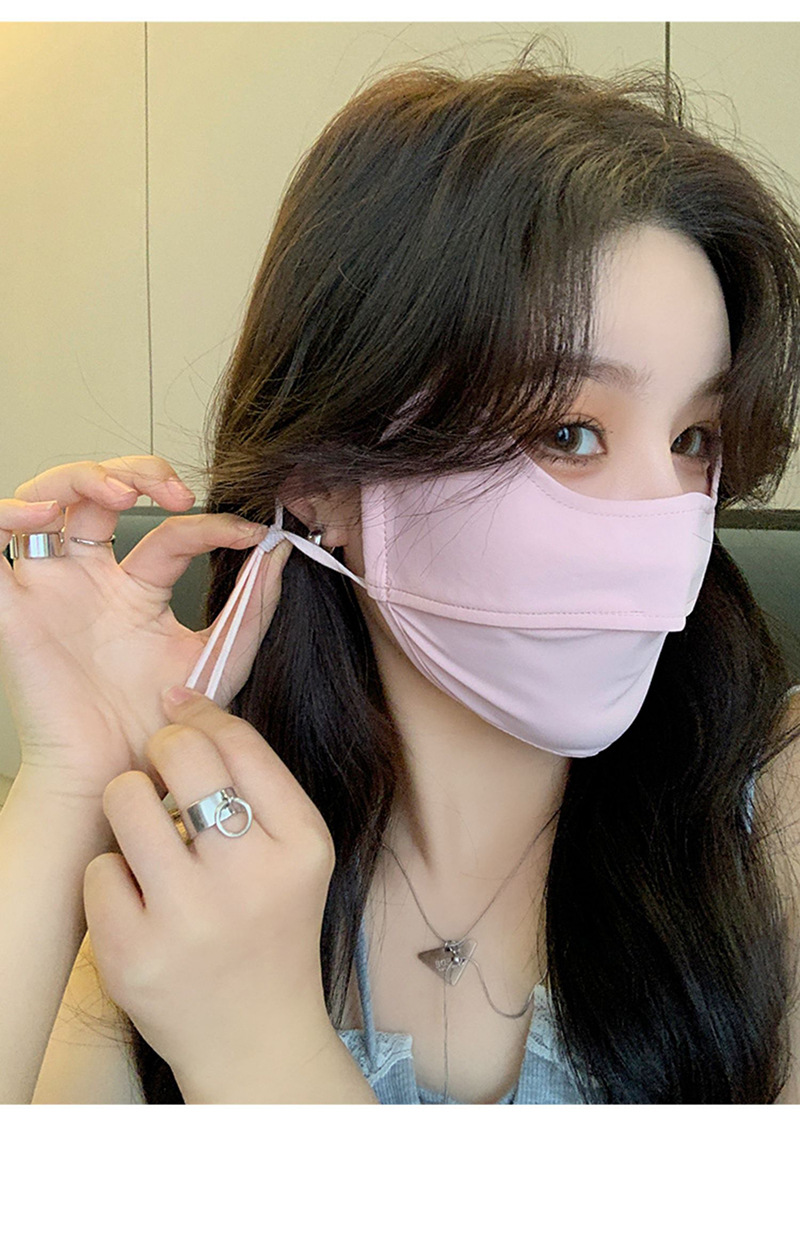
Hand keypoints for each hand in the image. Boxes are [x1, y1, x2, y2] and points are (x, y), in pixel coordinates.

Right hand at [0, 456, 291, 815]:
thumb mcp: (219, 660)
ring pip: (47, 499)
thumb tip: (280, 550)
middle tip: (177, 493)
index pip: (169, 533)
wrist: (119, 779)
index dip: (210, 523)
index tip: (249, 536)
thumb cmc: (159, 730)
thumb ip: (252, 608)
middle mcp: (91, 581)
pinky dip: (6, 514)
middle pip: (98, 493)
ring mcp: (51, 589)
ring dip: (80, 477)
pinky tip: (42, 516)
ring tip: (120, 493)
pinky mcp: (12, 609)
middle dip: (138, 473)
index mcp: (136, 591)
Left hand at [83, 686, 336, 1098]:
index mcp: (301, 845)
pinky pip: (97, 869)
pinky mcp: (134, 955)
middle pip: (177, 755)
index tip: (181, 711)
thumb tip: (182, 698)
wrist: (255, 1036)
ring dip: (129, 807)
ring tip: (149, 836)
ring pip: (124, 800)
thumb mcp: (298, 850)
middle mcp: (250, 879)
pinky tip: (141, 900)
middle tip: (161, 772)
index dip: (199, 714)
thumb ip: (257, 779)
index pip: (238, 741)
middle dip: (159, 749)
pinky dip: (113, 878)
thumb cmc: (271, 925)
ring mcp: (188, 920)